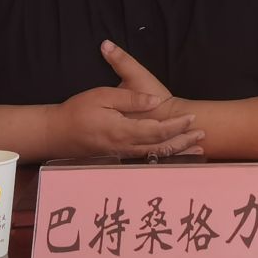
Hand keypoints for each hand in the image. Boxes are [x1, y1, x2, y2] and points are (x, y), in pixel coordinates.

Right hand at [42, 42, 202, 158]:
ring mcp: (120, 156)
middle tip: (202, 136)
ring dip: (177, 153)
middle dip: (183, 141)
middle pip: (160, 147)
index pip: (157, 130)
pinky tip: (173, 156)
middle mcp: (124, 147)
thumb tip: (155, 101)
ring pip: (154, 157)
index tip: (193, 118)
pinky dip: (162, 158)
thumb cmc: (77, 111)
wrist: (55, 133)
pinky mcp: (117, 158)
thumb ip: (130, 99)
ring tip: (196, 150)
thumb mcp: (103, 96)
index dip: (177, 125)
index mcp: (122, 130)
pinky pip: (144, 160)